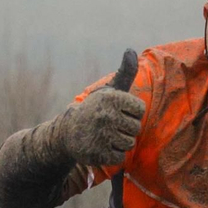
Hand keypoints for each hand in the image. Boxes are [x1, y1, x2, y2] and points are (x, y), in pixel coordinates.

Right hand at [55, 50, 144, 166]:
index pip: (140, 110)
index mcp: (111, 98)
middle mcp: (106, 116)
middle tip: (110, 126)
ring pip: (129, 143)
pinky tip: (102, 147)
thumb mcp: (108, 90)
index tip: (118, 112)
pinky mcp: (98, 154)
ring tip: (106, 136)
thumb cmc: (94, 109)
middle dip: (126, 129)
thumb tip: (130, 50)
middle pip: (136, 128)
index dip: (131, 113)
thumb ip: (124, 72)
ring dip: (120, 142)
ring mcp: (102, 136)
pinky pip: (120, 158)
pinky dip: (113, 155)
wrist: (67, 133)